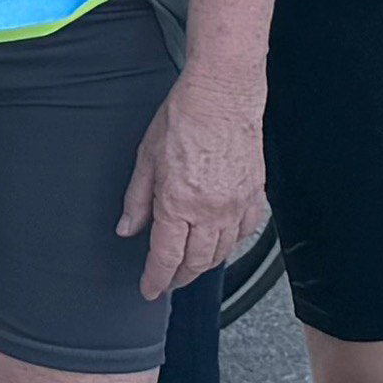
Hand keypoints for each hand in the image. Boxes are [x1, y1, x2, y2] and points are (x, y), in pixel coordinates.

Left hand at [112, 75, 266, 301]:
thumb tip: (127, 228)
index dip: (156, 279)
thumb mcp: (146, 158)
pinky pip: (246, 231)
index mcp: (179, 203)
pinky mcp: (255, 194)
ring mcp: (236, 204)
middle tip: (168, 281)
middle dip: (180, 277)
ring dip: (204, 264)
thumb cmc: (184, 116)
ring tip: (190, 265)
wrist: (223, 93)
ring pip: (222, 251)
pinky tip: (221, 240)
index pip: (166, 257)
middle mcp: (211, 210)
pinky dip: (232, 243)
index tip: (149, 289)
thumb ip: (137, 200)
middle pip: (196, 262)